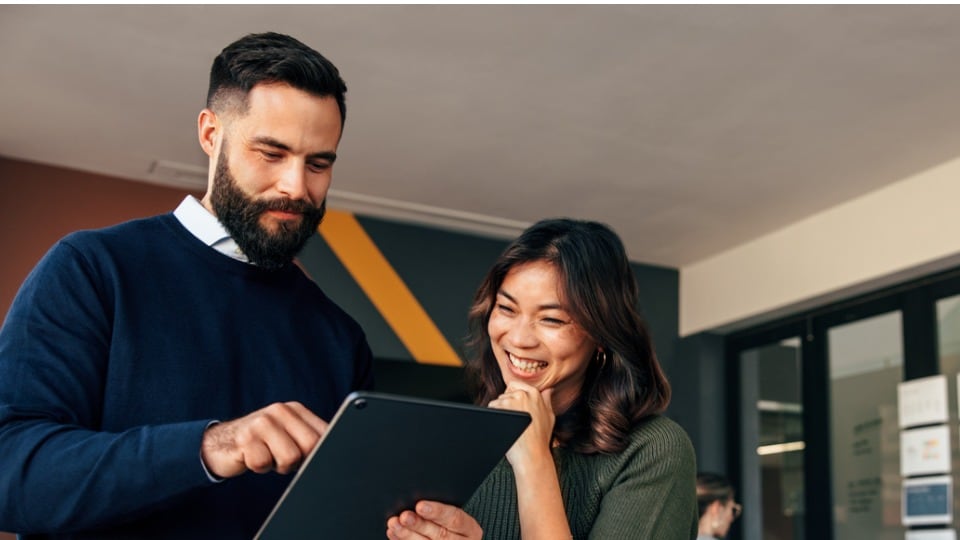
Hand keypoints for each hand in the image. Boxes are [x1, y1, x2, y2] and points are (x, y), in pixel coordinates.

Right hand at [200, 401, 327, 477]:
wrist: (219, 443)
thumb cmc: (261, 443)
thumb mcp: (287, 434)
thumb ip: (309, 438)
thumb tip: (337, 452)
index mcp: (295, 409)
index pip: (324, 432)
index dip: (321, 451)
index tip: (314, 460)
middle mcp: (280, 411)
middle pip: (310, 446)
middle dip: (300, 461)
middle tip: (283, 458)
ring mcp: (262, 423)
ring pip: (290, 458)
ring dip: (278, 465)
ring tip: (268, 456)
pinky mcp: (245, 438)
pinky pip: (264, 464)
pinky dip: (259, 467)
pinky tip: (252, 457)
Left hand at [386, 500, 481, 539]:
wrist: (458, 539)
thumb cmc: (454, 522)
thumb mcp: (456, 513)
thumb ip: (444, 507)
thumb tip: (422, 497)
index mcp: (469, 528)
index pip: (455, 518)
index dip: (437, 511)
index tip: (420, 505)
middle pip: (440, 534)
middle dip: (419, 524)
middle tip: (404, 516)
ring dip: (407, 534)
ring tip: (394, 524)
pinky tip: (394, 534)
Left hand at [488, 381, 554, 468]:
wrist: (531, 454)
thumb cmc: (540, 438)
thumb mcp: (550, 416)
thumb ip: (547, 400)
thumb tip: (548, 390)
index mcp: (534, 393)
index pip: (515, 385)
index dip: (512, 396)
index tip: (514, 408)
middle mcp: (522, 394)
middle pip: (505, 393)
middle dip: (507, 404)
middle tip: (514, 420)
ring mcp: (510, 401)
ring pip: (498, 400)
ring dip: (500, 410)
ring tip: (510, 425)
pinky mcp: (500, 408)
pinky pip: (491, 407)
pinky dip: (494, 415)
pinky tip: (503, 425)